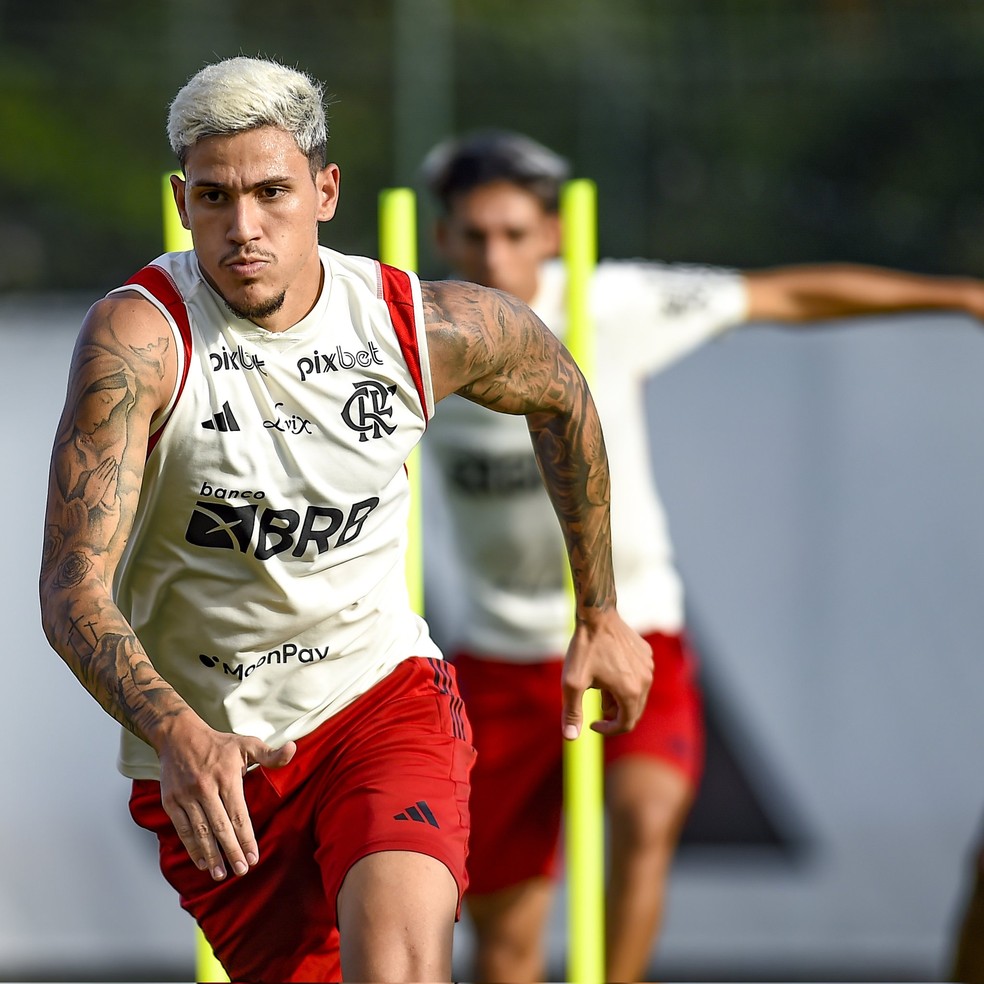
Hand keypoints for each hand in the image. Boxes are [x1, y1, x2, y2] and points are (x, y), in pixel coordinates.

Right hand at [157, 720, 294, 879]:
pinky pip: (182, 829)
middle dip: (231, 851)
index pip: (238, 814)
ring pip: (200, 831)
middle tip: (241, 870)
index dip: (246, 838)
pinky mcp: (170, 802)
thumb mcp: (247, 744)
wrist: (178, 735)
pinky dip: (191, 847)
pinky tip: (201, 861)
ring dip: (210, 855)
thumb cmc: (218, 744)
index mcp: (226, 776)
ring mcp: (186, 796)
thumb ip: (270, 753)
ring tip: (220, 874)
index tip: (254, 857)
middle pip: (220, 826)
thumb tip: (293, 749)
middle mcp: (205, 788)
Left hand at [560, 609, 652, 738]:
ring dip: (617, 696)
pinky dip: (624, 680)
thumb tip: (570, 738)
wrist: (596, 615)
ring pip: (636, 693)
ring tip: (597, 682)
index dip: (608, 730)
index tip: (592, 723)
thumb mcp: (572, 683)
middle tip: (593, 700)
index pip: (626, 724)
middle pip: (632, 710)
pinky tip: (607, 667)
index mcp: (631, 692)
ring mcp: (648, 666)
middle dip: (612, 712)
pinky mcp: (646, 655)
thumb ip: (572, 712)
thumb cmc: (584, 648)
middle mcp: (646, 681)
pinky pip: (638, 676)